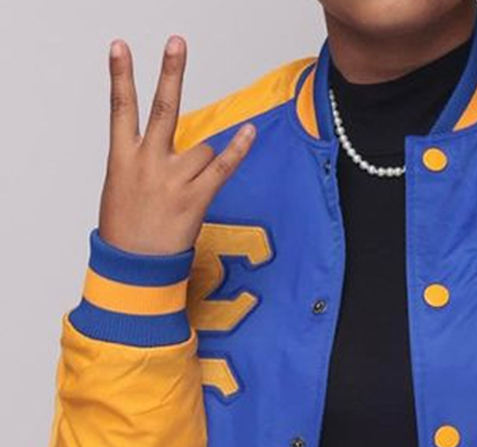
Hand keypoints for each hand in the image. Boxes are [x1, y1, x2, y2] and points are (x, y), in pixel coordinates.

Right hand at [98, 35, 255, 255]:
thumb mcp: (120, 189)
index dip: (120, 75)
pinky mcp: (196, 197)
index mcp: (121, 158)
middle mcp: (148, 162)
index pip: (120, 107)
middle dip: (170, 72)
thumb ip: (138, 163)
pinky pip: (222, 168)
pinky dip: (237, 150)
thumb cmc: (126, 231)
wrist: (135, 268)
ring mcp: (173, 179)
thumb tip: (164, 152)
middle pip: (162, 108)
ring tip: (185, 192)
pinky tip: (250, 132)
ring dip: (201, 164)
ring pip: (202, 149)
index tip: (121, 47)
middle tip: (177, 43)